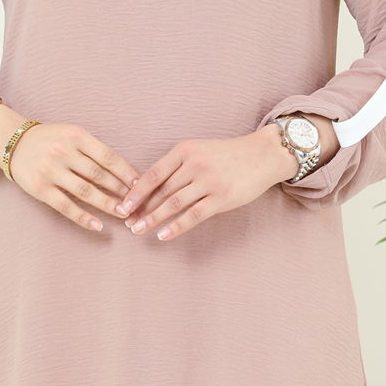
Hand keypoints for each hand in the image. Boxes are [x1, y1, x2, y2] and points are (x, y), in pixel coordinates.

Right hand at [7, 122, 140, 232]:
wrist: (14, 143)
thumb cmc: (51, 140)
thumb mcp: (73, 135)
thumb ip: (94, 150)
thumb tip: (124, 172)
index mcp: (76, 136)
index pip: (108, 157)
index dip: (126, 172)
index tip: (140, 185)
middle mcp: (64, 152)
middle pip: (100, 175)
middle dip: (121, 191)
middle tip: (137, 204)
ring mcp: (51, 171)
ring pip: (86, 191)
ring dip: (107, 204)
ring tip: (123, 214)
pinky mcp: (41, 189)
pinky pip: (66, 206)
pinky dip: (83, 217)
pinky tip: (98, 226)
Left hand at [112, 129, 289, 241]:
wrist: (263, 154)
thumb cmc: (227, 155)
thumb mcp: (199, 150)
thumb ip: (177, 166)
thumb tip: (148, 189)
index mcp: (185, 150)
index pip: (154, 174)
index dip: (136, 192)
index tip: (122, 206)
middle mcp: (195, 164)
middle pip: (161, 191)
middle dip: (141, 209)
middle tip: (127, 223)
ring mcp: (209, 181)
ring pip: (174, 204)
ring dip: (153, 219)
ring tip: (138, 231)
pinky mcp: (222, 198)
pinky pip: (194, 216)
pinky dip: (176, 227)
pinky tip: (163, 236)